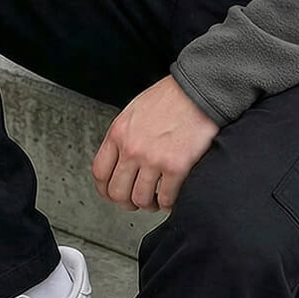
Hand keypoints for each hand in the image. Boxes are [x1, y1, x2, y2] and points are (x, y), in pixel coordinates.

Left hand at [91, 75, 219, 213]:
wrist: (198, 92)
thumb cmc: (172, 98)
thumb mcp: (135, 111)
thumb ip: (125, 135)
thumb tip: (120, 157)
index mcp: (119, 133)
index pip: (100, 172)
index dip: (105, 190)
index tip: (112, 194)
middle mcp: (132, 148)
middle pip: (117, 191)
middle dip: (126, 202)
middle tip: (135, 202)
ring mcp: (153, 159)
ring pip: (141, 199)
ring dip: (148, 205)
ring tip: (156, 201)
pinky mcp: (176, 167)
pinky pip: (166, 198)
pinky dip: (168, 203)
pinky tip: (171, 197)